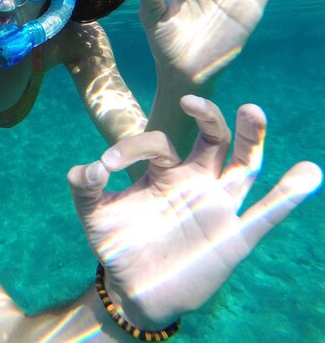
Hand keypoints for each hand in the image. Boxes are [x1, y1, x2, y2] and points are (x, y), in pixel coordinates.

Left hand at [68, 95, 320, 329]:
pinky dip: (288, 195)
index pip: (157, 142)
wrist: (134, 288)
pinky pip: (266, 213)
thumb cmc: (117, 244)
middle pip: (214, 138)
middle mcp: (196, 181)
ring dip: (251, 137)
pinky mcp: (234, 237)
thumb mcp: (94, 213)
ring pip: (244, 164)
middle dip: (208, 116)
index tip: (106, 164)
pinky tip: (308, 173)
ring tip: (252, 109)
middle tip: (191, 100)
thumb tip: (91, 166)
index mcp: (165, 171)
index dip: (132, 147)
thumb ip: (85, 186)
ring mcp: (218, 206)